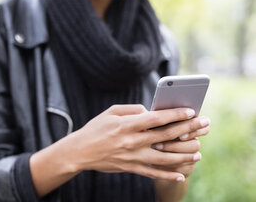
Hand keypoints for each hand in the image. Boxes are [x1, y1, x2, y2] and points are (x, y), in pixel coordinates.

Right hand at [68, 105, 207, 181]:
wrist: (80, 152)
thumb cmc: (95, 129)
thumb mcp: (110, 112)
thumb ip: (131, 109)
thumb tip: (149, 111)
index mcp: (127, 124)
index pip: (156, 118)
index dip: (175, 114)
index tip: (190, 111)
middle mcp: (132, 141)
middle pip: (165, 136)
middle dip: (188, 129)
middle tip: (204, 125)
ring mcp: (132, 156)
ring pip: (164, 158)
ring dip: (183, 155)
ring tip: (198, 153)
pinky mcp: (130, 167)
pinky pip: (152, 173)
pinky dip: (167, 175)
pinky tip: (181, 175)